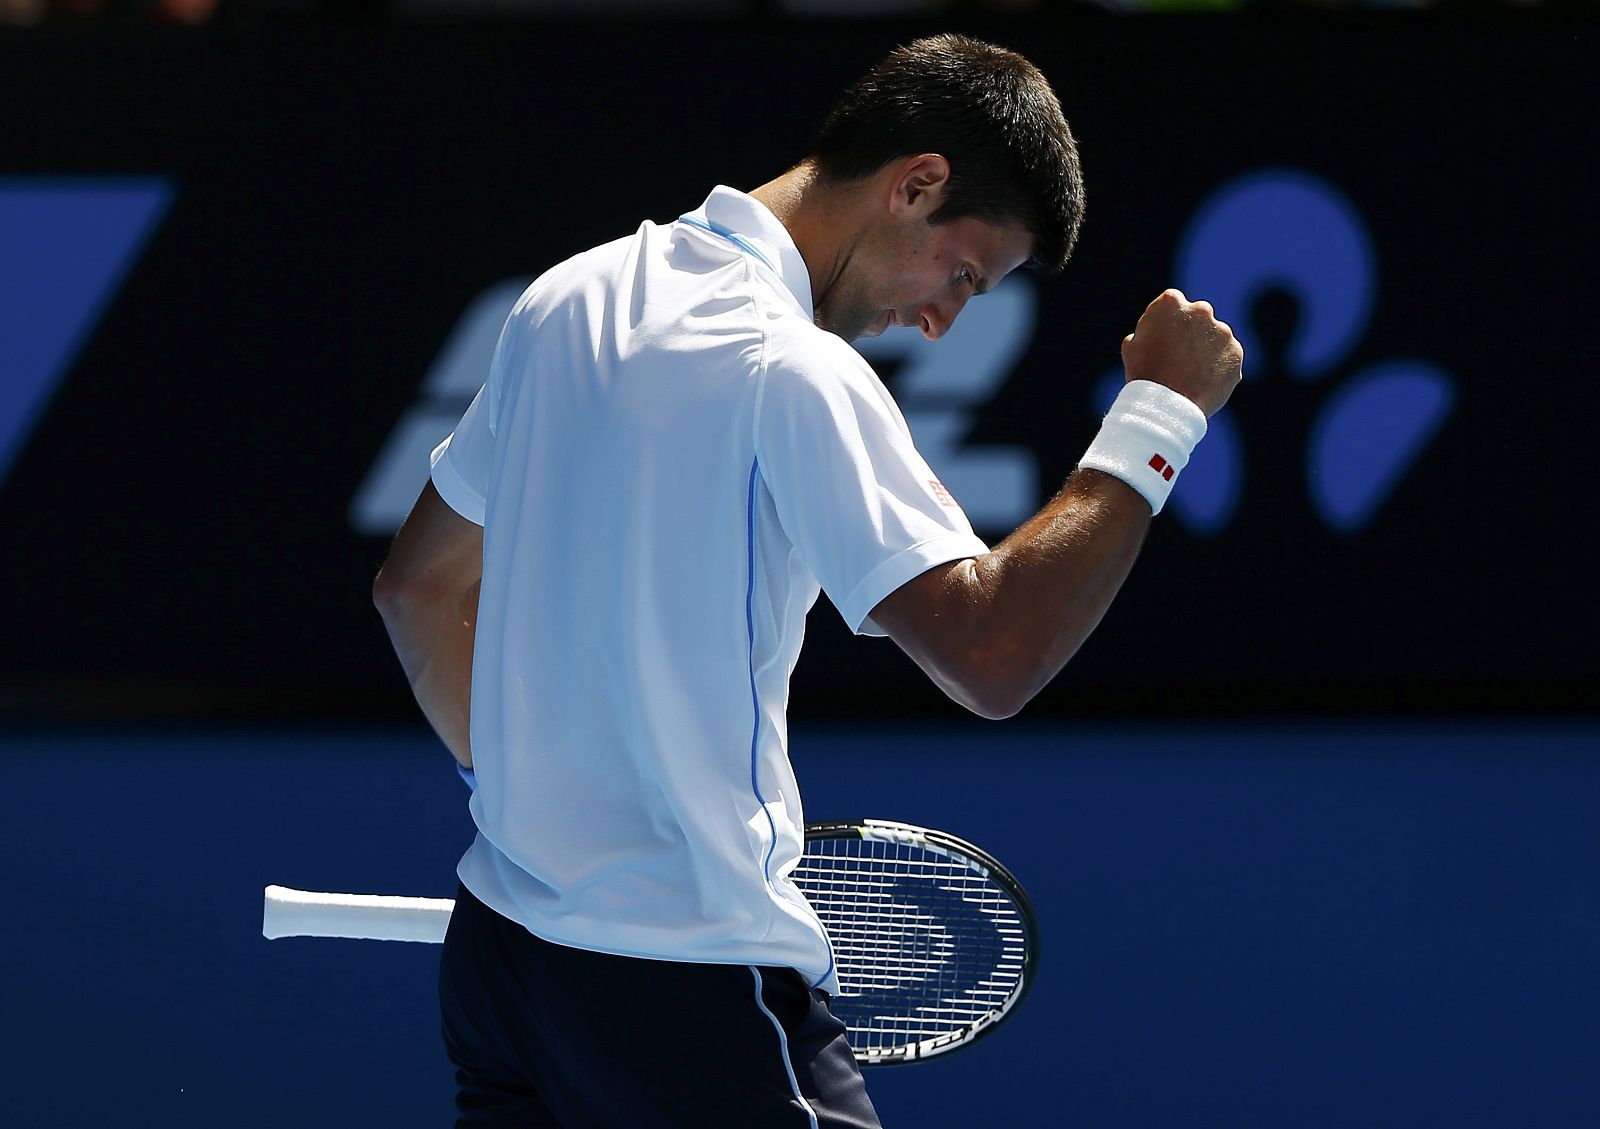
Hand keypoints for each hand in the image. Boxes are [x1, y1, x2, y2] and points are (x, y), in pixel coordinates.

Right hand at [1120, 289, 1242, 418]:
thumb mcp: (1132, 346)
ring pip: (1215, 337)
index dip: (1167, 322)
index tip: (1164, 338)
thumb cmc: (1144, 374)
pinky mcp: (1236, 352)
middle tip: (1180, 356)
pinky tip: (1203, 382)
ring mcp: (1222, 331)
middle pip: (1198, 316)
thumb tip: (1156, 333)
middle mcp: (1200, 310)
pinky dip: (1219, 367)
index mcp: (1171, 302)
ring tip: (1191, 374)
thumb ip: (1149, 330)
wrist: (1166, 405)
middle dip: (1191, 331)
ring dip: (1206, 350)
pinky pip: (1227, 357)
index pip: (1172, 304)